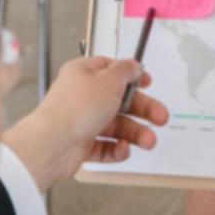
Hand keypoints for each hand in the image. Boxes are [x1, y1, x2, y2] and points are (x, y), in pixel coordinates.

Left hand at [5, 57, 169, 190]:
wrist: (53, 144)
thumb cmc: (76, 108)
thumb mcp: (110, 80)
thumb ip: (126, 71)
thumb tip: (133, 65)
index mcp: (83, 74)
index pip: (111, 70)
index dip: (131, 76)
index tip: (148, 83)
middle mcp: (81, 97)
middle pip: (119, 101)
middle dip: (142, 111)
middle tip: (160, 117)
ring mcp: (80, 121)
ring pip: (115, 126)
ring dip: (135, 133)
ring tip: (149, 141)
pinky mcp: (80, 145)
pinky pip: (104, 146)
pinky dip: (117, 149)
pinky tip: (123, 148)